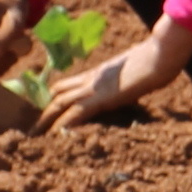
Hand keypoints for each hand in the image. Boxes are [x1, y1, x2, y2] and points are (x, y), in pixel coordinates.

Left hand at [38, 15, 191, 124]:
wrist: (159, 55)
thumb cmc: (156, 60)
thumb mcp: (139, 69)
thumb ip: (130, 75)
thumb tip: (135, 79)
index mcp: (98, 73)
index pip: (69, 83)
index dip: (55, 95)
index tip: (45, 106)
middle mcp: (91, 79)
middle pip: (59, 93)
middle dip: (44, 109)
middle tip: (32, 124)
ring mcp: (95, 87)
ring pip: (61, 103)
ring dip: (47, 119)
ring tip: (35, 134)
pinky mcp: (102, 97)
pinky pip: (77, 113)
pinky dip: (65, 125)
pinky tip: (57, 136)